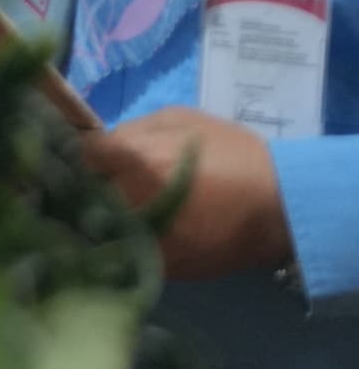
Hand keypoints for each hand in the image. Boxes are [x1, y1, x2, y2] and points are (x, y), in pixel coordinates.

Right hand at [84, 108, 295, 280]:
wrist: (291, 201)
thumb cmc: (225, 232)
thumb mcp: (167, 255)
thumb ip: (120, 245)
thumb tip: (87, 243)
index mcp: (130, 159)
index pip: (76, 161)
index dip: (77, 183)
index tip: (87, 206)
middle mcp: (140, 128)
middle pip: (101, 148)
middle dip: (107, 172)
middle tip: (126, 200)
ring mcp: (166, 116)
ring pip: (128, 137)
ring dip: (133, 158)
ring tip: (158, 183)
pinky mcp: (190, 113)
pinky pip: (155, 129)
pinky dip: (158, 146)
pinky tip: (180, 168)